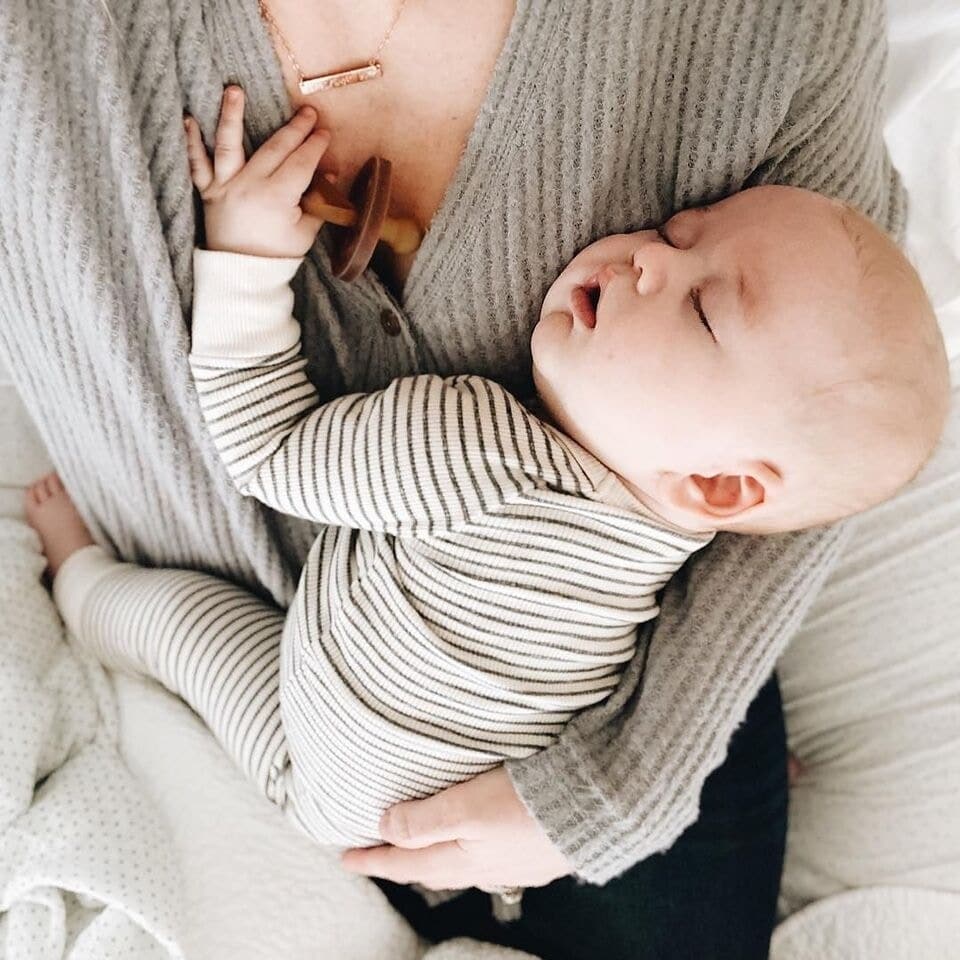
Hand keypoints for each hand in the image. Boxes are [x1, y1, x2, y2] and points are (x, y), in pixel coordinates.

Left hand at [183, 85, 329, 257]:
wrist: (242, 274)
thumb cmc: (276, 255)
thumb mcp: (305, 232)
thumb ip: (317, 202)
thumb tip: (329, 173)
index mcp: (277, 199)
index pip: (301, 164)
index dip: (315, 147)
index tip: (325, 133)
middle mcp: (250, 186)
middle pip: (275, 149)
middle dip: (294, 129)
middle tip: (308, 112)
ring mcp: (226, 187)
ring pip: (229, 146)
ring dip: (232, 116)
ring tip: (234, 91)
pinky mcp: (209, 192)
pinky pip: (197, 165)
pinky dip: (191, 143)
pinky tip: (188, 119)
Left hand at [341, 768, 572, 889]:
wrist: (596, 810)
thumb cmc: (529, 804)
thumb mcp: (466, 807)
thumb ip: (423, 819)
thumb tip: (384, 826)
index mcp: (460, 858)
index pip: (404, 860)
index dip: (373, 858)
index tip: (344, 857)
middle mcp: (483, 867)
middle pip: (429, 867)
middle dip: (399, 860)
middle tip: (374, 853)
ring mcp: (511, 863)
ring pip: (458, 864)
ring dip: (432, 856)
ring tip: (417, 848)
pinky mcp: (536, 852)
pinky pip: (487, 858)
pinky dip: (466, 852)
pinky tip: (475, 844)